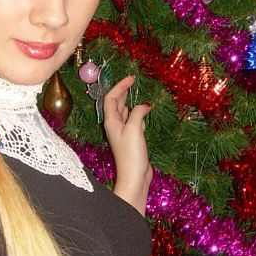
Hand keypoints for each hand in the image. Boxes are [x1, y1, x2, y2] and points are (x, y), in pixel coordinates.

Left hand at [103, 75, 152, 214]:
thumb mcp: (134, 129)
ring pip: (122, 112)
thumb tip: (144, 105)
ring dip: (127, 101)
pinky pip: (130, 121)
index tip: (131, 78)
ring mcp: (122, 133)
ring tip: (133, 92)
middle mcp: (114, 126)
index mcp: (111, 122)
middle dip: (122, 91)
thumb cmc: (131, 153)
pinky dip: (135, 112)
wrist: (134, 176)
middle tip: (132, 82)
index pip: (111, 98)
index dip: (120, 86)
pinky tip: (141, 111)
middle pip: (115, 104)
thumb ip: (137, 113)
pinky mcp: (130, 139)